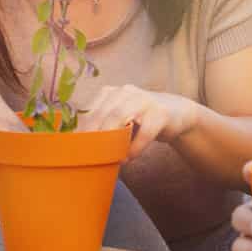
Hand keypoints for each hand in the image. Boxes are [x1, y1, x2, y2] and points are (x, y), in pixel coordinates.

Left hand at [78, 83, 199, 156]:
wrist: (177, 113)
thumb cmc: (141, 120)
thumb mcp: (120, 119)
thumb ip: (103, 127)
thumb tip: (81, 149)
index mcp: (110, 92)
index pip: (90, 111)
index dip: (81, 130)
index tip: (74, 148)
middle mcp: (125, 91)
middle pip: (104, 114)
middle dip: (95, 137)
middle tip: (90, 157)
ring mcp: (144, 100)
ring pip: (121, 118)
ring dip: (113, 142)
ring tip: (110, 159)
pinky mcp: (160, 113)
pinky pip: (144, 132)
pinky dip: (135, 147)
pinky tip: (129, 158)